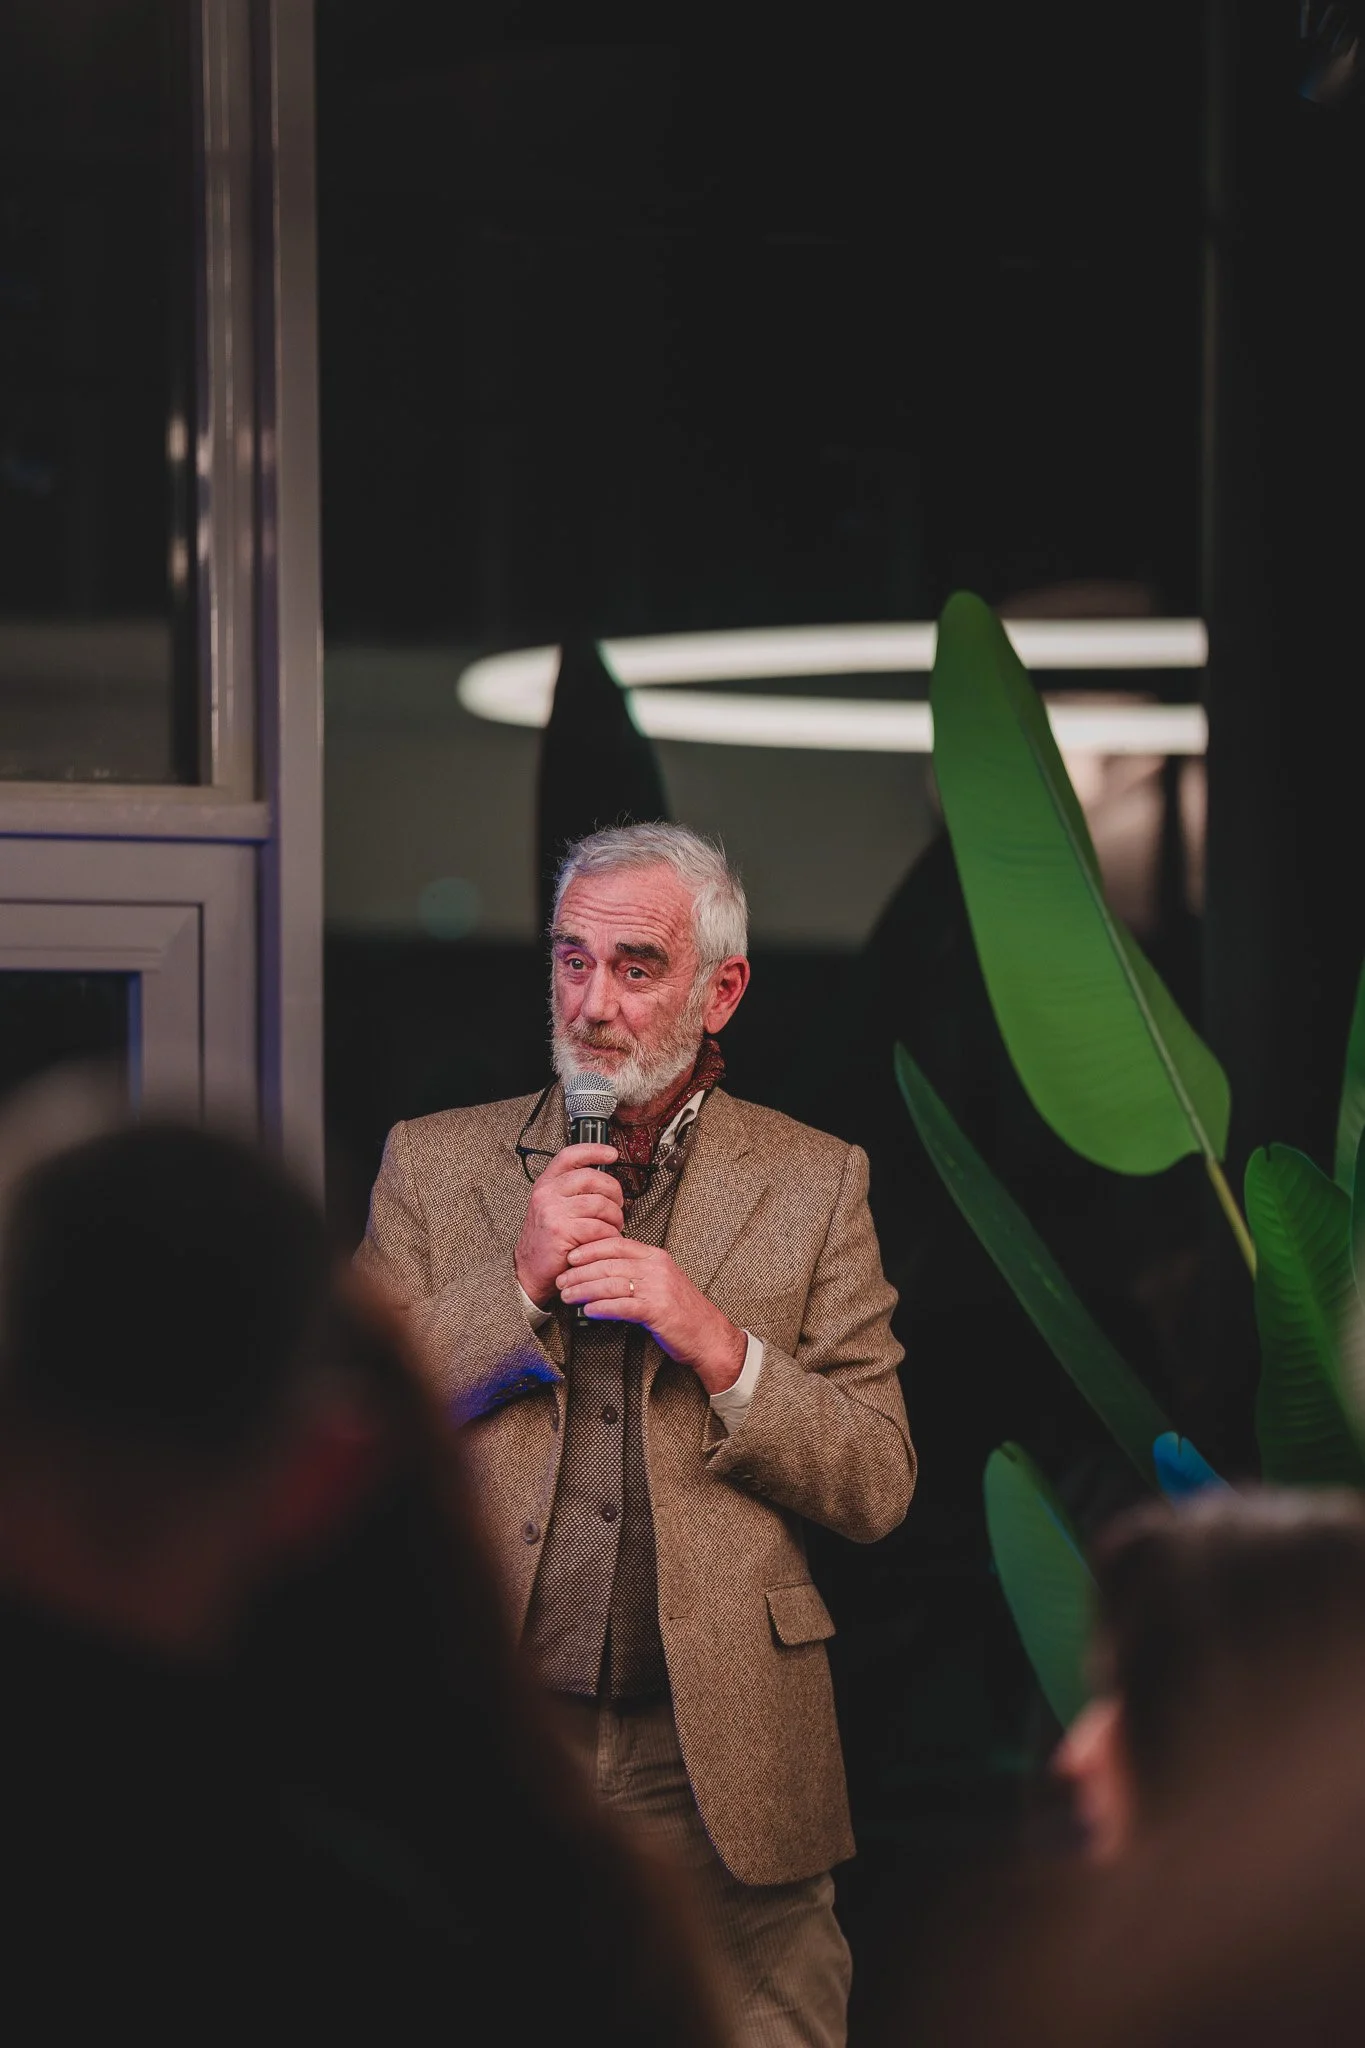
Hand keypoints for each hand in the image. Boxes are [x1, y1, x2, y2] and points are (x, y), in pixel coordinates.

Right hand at [514, 1144, 624, 1307]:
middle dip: (614, 1192)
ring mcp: (553, 1211)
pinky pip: (599, 1227)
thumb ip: (573, 1192)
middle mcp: (547, 1193)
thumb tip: (607, 1182)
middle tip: (618, 1206)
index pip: (570, 1156)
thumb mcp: (553, 1208)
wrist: (530, 1270)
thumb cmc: (548, 1240)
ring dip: (615, 1218)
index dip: (594, 1150)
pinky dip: (609, 1235)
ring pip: (601, 1204)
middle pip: (594, 1178)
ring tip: (612, 1227)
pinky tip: (604, 1241)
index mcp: (546, 1184)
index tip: (612, 1154)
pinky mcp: (561, 1231)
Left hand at [556, 1236, 745, 1394]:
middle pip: (609, 1264)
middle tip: (562, 1280)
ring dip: (584, 1290)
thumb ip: (637, 1272)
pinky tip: (588, 1310)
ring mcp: (657, 1289)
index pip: (616, 1244)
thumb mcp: (662, 1281)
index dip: (590, 1249)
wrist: (709, 1336)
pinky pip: (621, 1306)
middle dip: (580, 1272)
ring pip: (611, 1284)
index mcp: (656, 1257)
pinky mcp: (657, 1311)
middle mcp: (656, 1268)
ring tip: (568, 1296)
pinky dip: (601, 1307)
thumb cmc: (683, 1311)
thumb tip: (603, 1271)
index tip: (571, 1257)